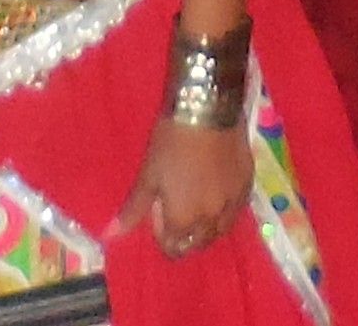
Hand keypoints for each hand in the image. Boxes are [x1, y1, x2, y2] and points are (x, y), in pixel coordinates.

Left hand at [114, 117, 253, 261]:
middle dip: (185, 235)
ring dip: (206, 227)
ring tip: (197, 205)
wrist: (209, 110)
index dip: (162, 233)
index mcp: (183, 220)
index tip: (158, 210)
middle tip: (176, 209)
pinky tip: (217, 194)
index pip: (172, 247)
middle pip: (197, 243)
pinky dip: (224, 211)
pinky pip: (235, 211)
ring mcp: (232, 204)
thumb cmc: (171, 143)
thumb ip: (133, 210)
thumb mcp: (148, 175)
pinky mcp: (248, 186)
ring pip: (219, 231)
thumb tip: (109, 236)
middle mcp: (210, 220)